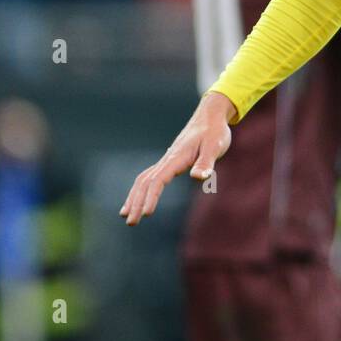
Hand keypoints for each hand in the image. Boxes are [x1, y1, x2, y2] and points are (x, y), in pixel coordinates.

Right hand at [120, 91, 234, 225]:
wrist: (210, 116)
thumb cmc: (215, 132)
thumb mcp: (215, 146)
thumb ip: (206, 162)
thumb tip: (198, 178)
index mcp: (176, 158)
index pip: (158, 180)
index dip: (151, 197)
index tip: (146, 214)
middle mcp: (167, 159)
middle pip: (145, 182)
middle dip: (136, 202)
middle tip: (131, 223)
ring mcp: (166, 160)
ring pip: (143, 179)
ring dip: (133, 197)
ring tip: (125, 215)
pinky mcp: (169, 161)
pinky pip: (149, 176)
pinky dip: (141, 189)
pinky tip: (139, 200)